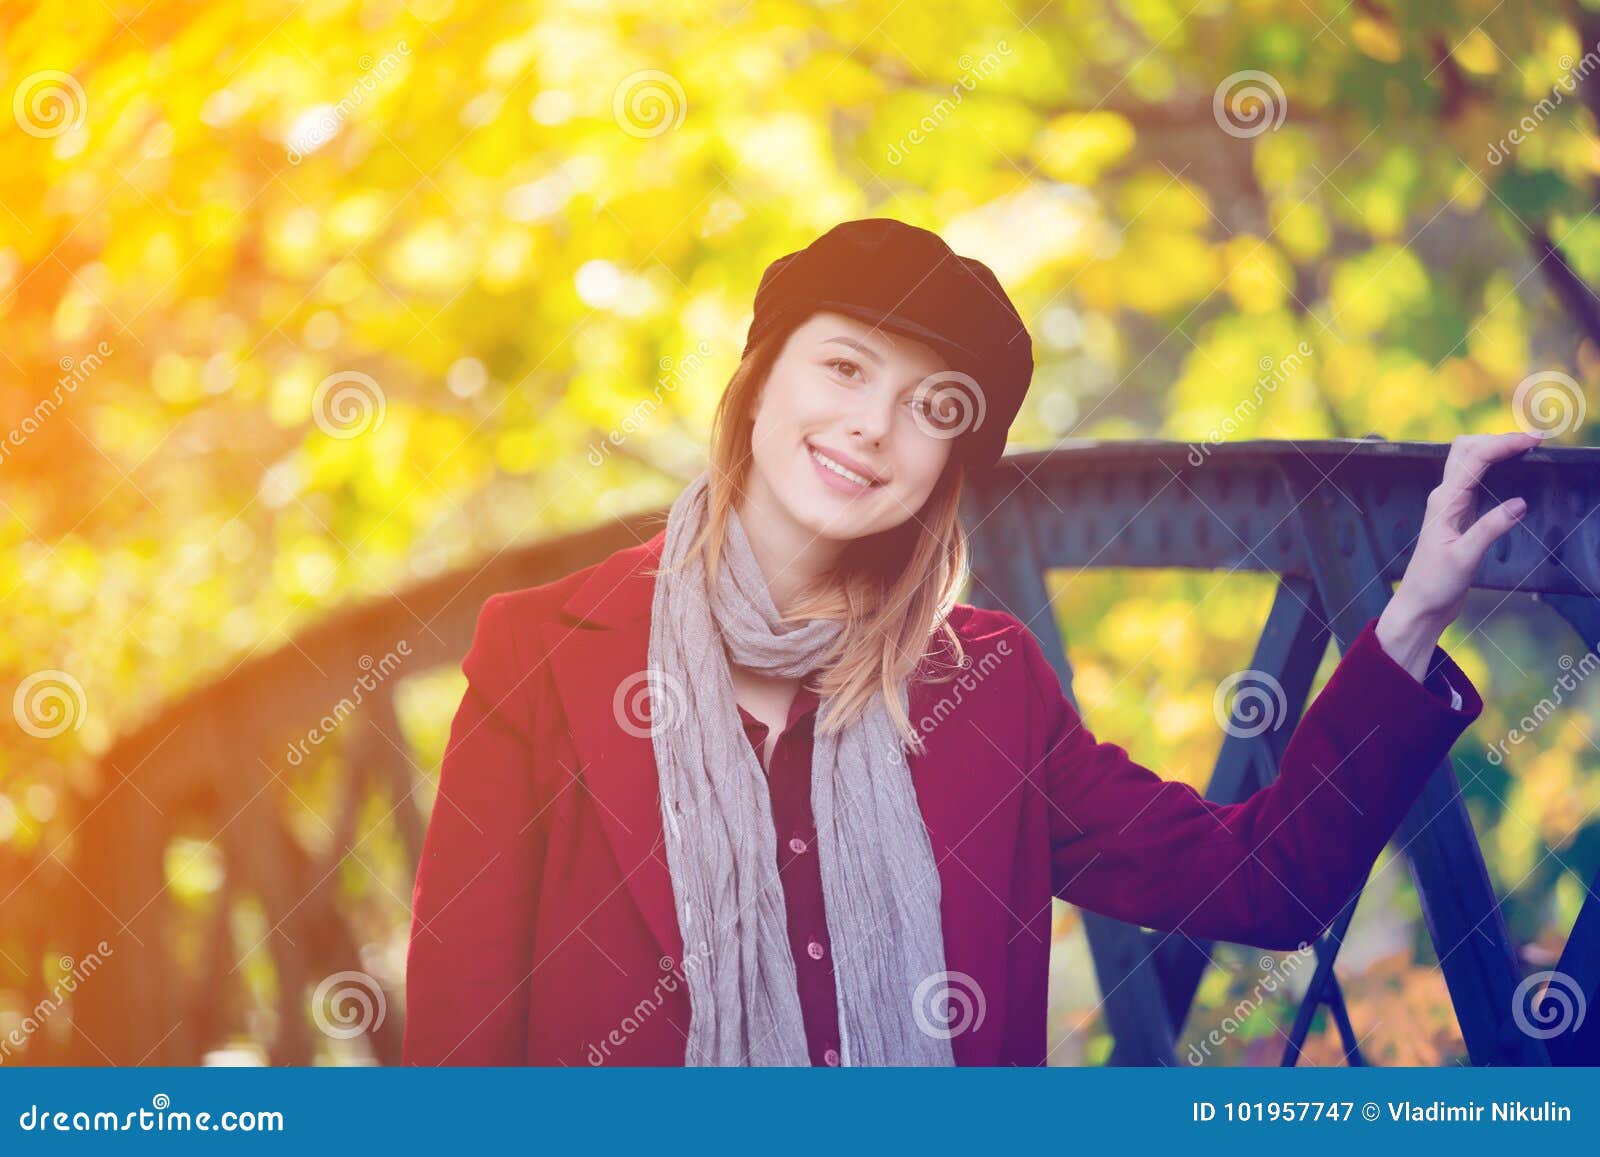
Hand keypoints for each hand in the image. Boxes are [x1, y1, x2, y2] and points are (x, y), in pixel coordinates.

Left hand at [1376, 430, 1547, 678]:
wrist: (1420, 604)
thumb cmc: (1435, 584)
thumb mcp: (1465, 558)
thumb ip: (1490, 529)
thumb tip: (1520, 503)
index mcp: (1444, 502)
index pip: (1474, 459)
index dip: (1504, 444)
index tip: (1534, 440)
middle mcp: (1445, 497)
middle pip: (1467, 450)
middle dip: (1498, 438)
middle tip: (1534, 440)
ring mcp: (1451, 504)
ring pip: (1470, 462)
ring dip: (1495, 449)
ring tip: (1527, 447)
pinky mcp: (1459, 515)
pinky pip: (1476, 480)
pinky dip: (1495, 467)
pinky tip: (1513, 469)